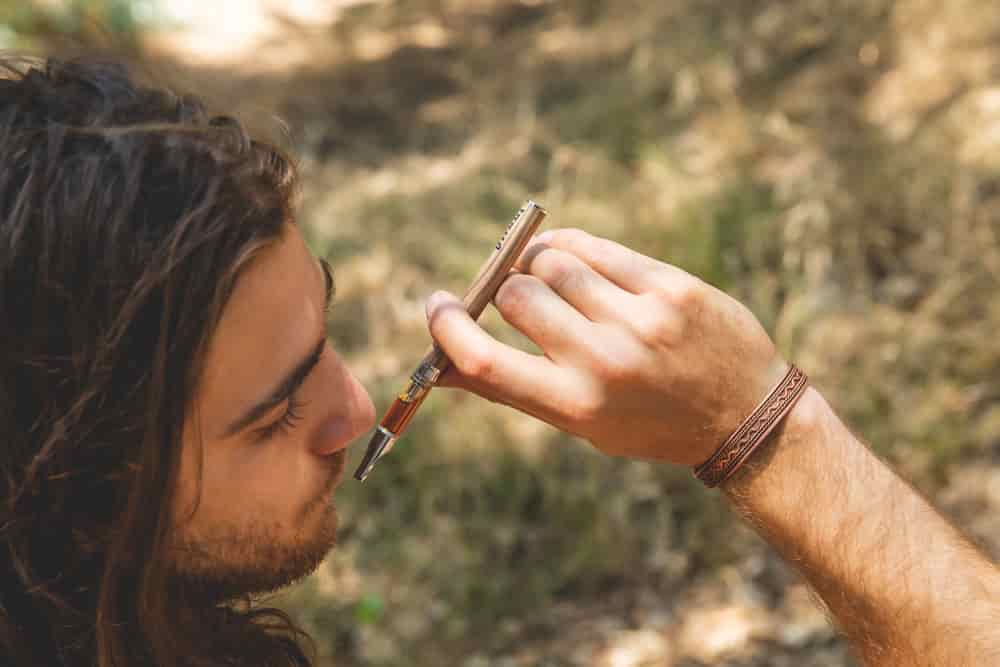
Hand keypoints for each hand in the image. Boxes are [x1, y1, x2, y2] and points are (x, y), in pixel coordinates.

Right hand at [425, 229, 788, 465]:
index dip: (446, 327)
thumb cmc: (649, 421)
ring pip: (552, 262)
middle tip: (512, 295)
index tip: (436, 306)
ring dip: (538, 266)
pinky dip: (569, 248)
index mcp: (575, 405)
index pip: (484, 360)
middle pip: (515, 296)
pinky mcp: (670, 286)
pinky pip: (594, 247)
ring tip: (553, 281)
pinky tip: (571, 257)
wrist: (746, 415)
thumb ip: (514, 388)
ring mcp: (641, 319)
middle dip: (503, 291)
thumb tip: (443, 362)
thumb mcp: (580, 423)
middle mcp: (605, 361)